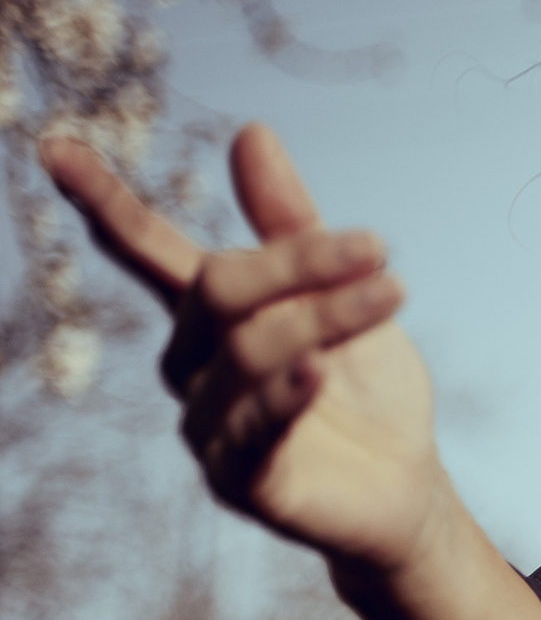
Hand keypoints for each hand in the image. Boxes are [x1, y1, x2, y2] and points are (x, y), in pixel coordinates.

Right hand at [41, 124, 449, 574]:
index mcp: (207, 318)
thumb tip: (251, 132)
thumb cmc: (366, 391)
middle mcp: (192, 369)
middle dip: (298, 263)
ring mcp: (209, 429)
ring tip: (392, 294)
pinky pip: (252, 434)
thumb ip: (292, 225)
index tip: (55, 148)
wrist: (406, 487)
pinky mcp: (242, 483)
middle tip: (379, 248)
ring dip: (322, 318)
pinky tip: (317, 374)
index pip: (146, 252)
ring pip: (245, 353)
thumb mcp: (342, 297)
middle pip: (218, 290)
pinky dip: (284, 399)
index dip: (105, 204)